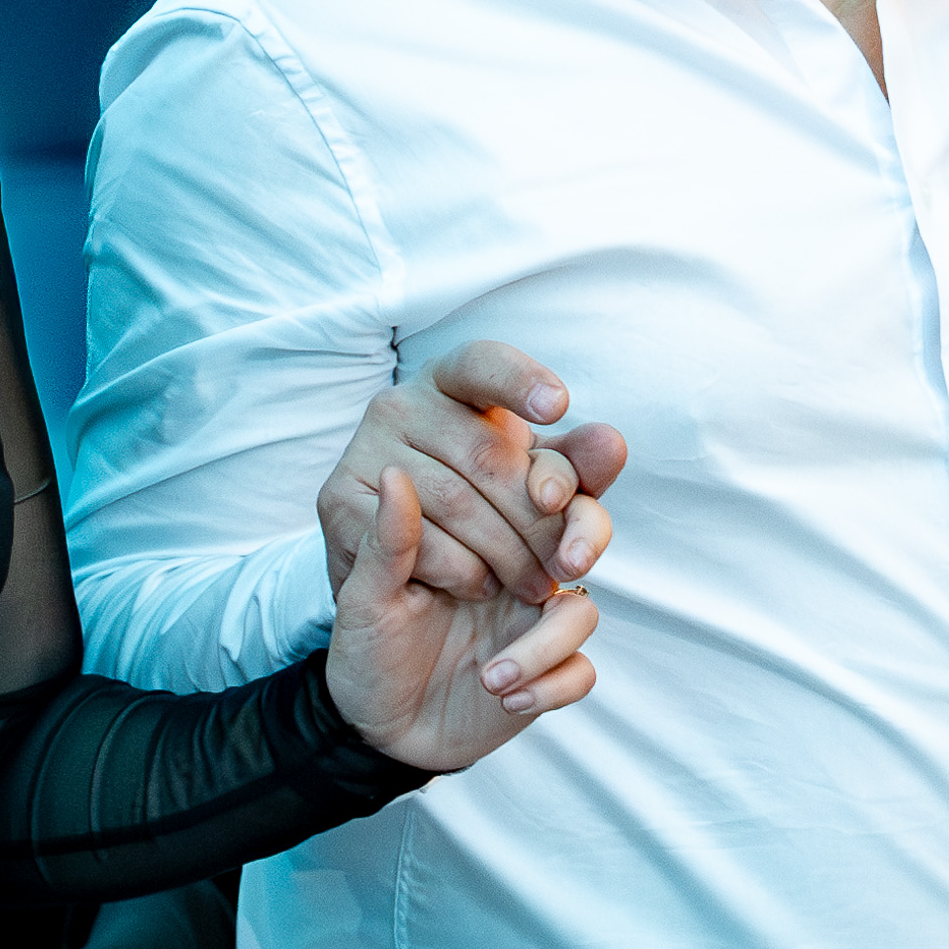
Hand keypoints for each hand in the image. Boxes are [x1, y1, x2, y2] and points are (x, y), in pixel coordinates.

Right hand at [317, 338, 625, 608]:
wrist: (401, 570)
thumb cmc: (481, 512)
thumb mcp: (532, 487)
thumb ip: (577, 468)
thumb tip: (612, 445)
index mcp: (450, 381)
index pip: (483, 364)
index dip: (520, 381)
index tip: (559, 405)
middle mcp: (399, 403)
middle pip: (488, 456)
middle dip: (540, 520)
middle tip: (568, 566)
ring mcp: (363, 448)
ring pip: (457, 504)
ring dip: (508, 555)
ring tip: (531, 584)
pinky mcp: (336, 501)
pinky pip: (416, 541)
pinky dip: (461, 571)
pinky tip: (479, 584)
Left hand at [322, 459, 599, 772]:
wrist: (375, 723)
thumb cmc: (368, 648)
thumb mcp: (366, 596)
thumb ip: (387, 542)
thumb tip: (395, 473)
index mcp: (480, 534)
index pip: (536, 482)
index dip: (559, 474)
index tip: (545, 494)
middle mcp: (519, 572)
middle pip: (586, 531)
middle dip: (587, 537)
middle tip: (568, 561)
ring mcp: (536, 624)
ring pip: (581, 612)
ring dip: (545, 643)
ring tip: (490, 677)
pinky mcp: (547, 677)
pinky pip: (578, 674)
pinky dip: (549, 687)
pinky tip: (506, 699)